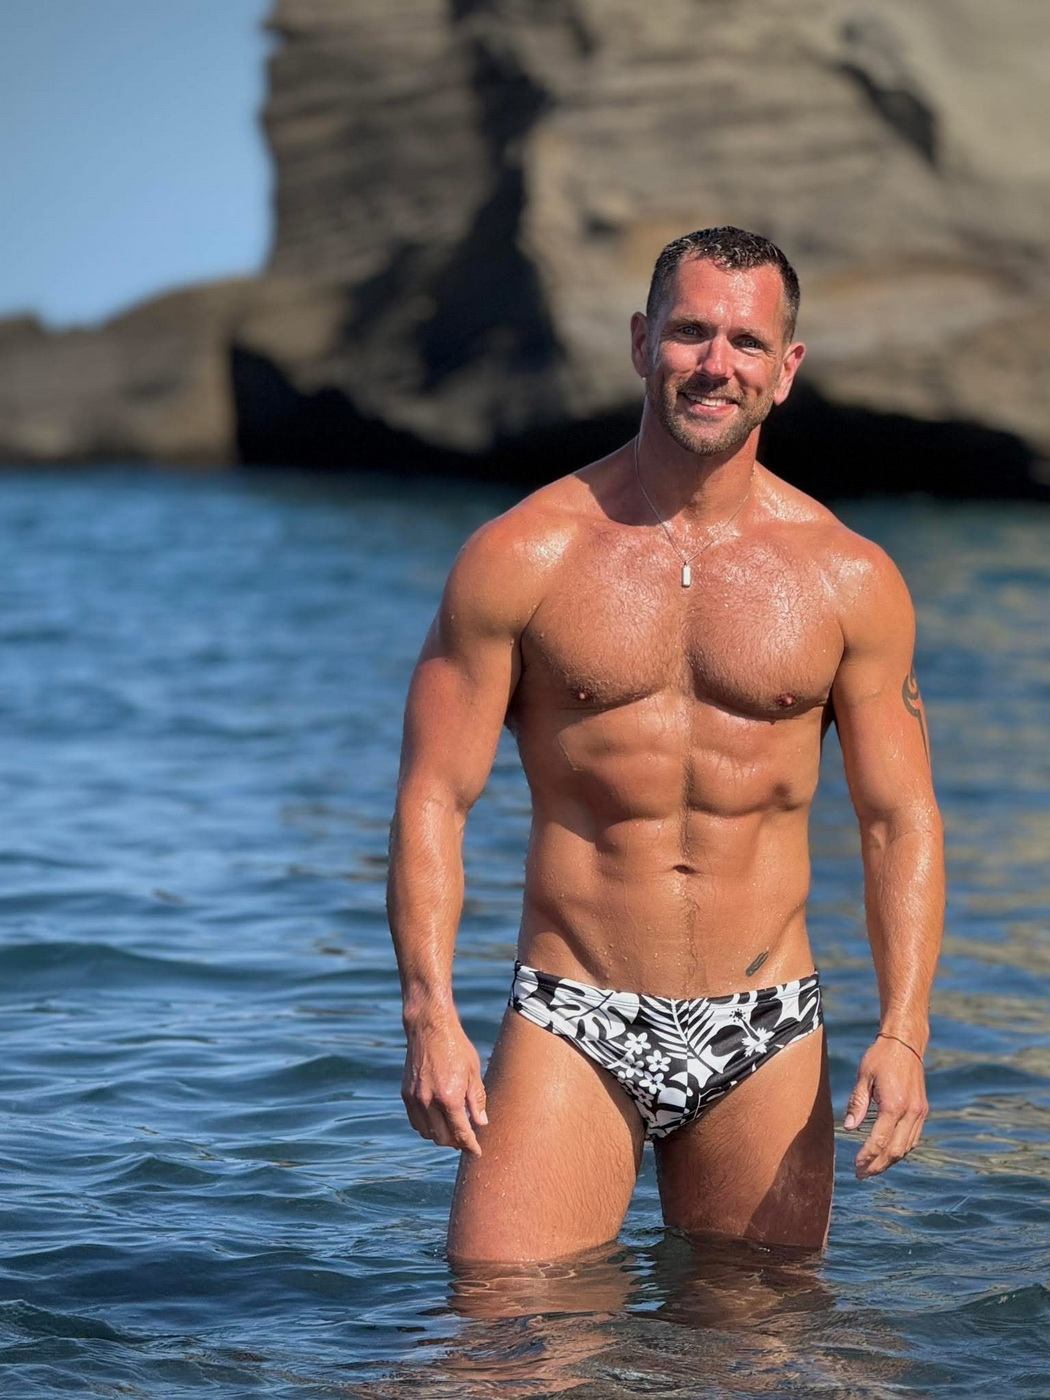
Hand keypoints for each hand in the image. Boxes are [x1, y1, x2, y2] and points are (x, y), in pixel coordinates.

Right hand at [401, 1014, 487, 1155]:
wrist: (429, 1028)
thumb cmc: (456, 1047)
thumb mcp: (473, 1072)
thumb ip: (477, 1100)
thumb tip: (481, 1123)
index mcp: (449, 1097)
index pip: (460, 1132)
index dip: (470, 1145)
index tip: (476, 1152)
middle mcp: (429, 1101)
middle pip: (441, 1138)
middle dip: (455, 1143)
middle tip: (465, 1140)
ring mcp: (415, 1098)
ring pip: (426, 1133)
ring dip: (439, 1136)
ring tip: (452, 1131)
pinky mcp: (406, 1094)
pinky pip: (415, 1121)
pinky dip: (425, 1127)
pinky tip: (436, 1121)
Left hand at [844, 1035, 927, 1178]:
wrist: (905, 1043)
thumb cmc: (880, 1057)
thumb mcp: (863, 1076)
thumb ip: (857, 1103)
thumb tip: (849, 1127)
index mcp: (894, 1104)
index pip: (879, 1140)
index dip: (867, 1157)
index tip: (856, 1166)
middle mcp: (911, 1112)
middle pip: (895, 1150)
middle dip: (878, 1165)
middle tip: (861, 1174)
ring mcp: (920, 1112)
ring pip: (906, 1147)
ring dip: (889, 1161)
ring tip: (872, 1168)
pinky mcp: (922, 1110)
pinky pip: (913, 1138)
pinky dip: (900, 1150)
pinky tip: (888, 1153)